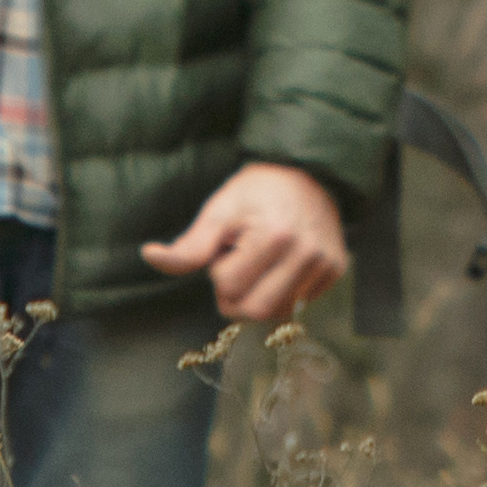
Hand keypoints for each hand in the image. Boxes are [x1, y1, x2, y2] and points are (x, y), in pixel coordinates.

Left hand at [141, 159, 350, 325]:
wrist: (307, 172)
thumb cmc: (255, 192)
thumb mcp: (218, 211)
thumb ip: (189, 245)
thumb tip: (149, 256)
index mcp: (275, 235)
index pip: (230, 288)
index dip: (219, 272)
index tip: (228, 248)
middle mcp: (307, 253)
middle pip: (256, 311)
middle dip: (236, 297)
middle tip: (237, 267)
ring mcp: (325, 263)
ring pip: (279, 314)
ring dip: (259, 297)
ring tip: (260, 265)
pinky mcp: (337, 270)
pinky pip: (300, 305)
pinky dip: (282, 293)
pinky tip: (280, 267)